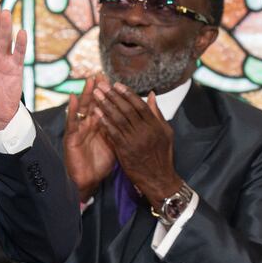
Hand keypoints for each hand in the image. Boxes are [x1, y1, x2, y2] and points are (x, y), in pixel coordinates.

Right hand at [63, 75, 115, 201]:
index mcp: (101, 126)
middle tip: (102, 74)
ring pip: (83, 108)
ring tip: (90, 80)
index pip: (106, 106)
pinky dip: (72, 109)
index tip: (115, 81)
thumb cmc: (100, 163)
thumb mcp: (115, 144)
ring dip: (86, 93)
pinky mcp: (71, 137)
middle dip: (98, 89)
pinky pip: (72, 121)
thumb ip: (123, 130)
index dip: (110, 94)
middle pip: (94, 103)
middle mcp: (89, 125)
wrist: (88, 180)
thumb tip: (134, 119)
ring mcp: (79, 129)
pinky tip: (73, 97)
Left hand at [92, 83, 181, 209]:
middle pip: (126, 109)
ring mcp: (134, 140)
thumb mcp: (165, 132)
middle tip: (101, 85)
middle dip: (112, 95)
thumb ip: (157, 114)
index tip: (116, 84)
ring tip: (96, 95)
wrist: (158, 178)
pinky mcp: (124, 149)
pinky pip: (113, 132)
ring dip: (105, 105)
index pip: (139, 105)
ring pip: (118, 118)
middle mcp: (145, 130)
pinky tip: (96, 113)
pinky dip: (104, 121)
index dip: (127, 93)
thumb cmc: (162, 154)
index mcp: (155, 125)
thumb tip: (151, 95)